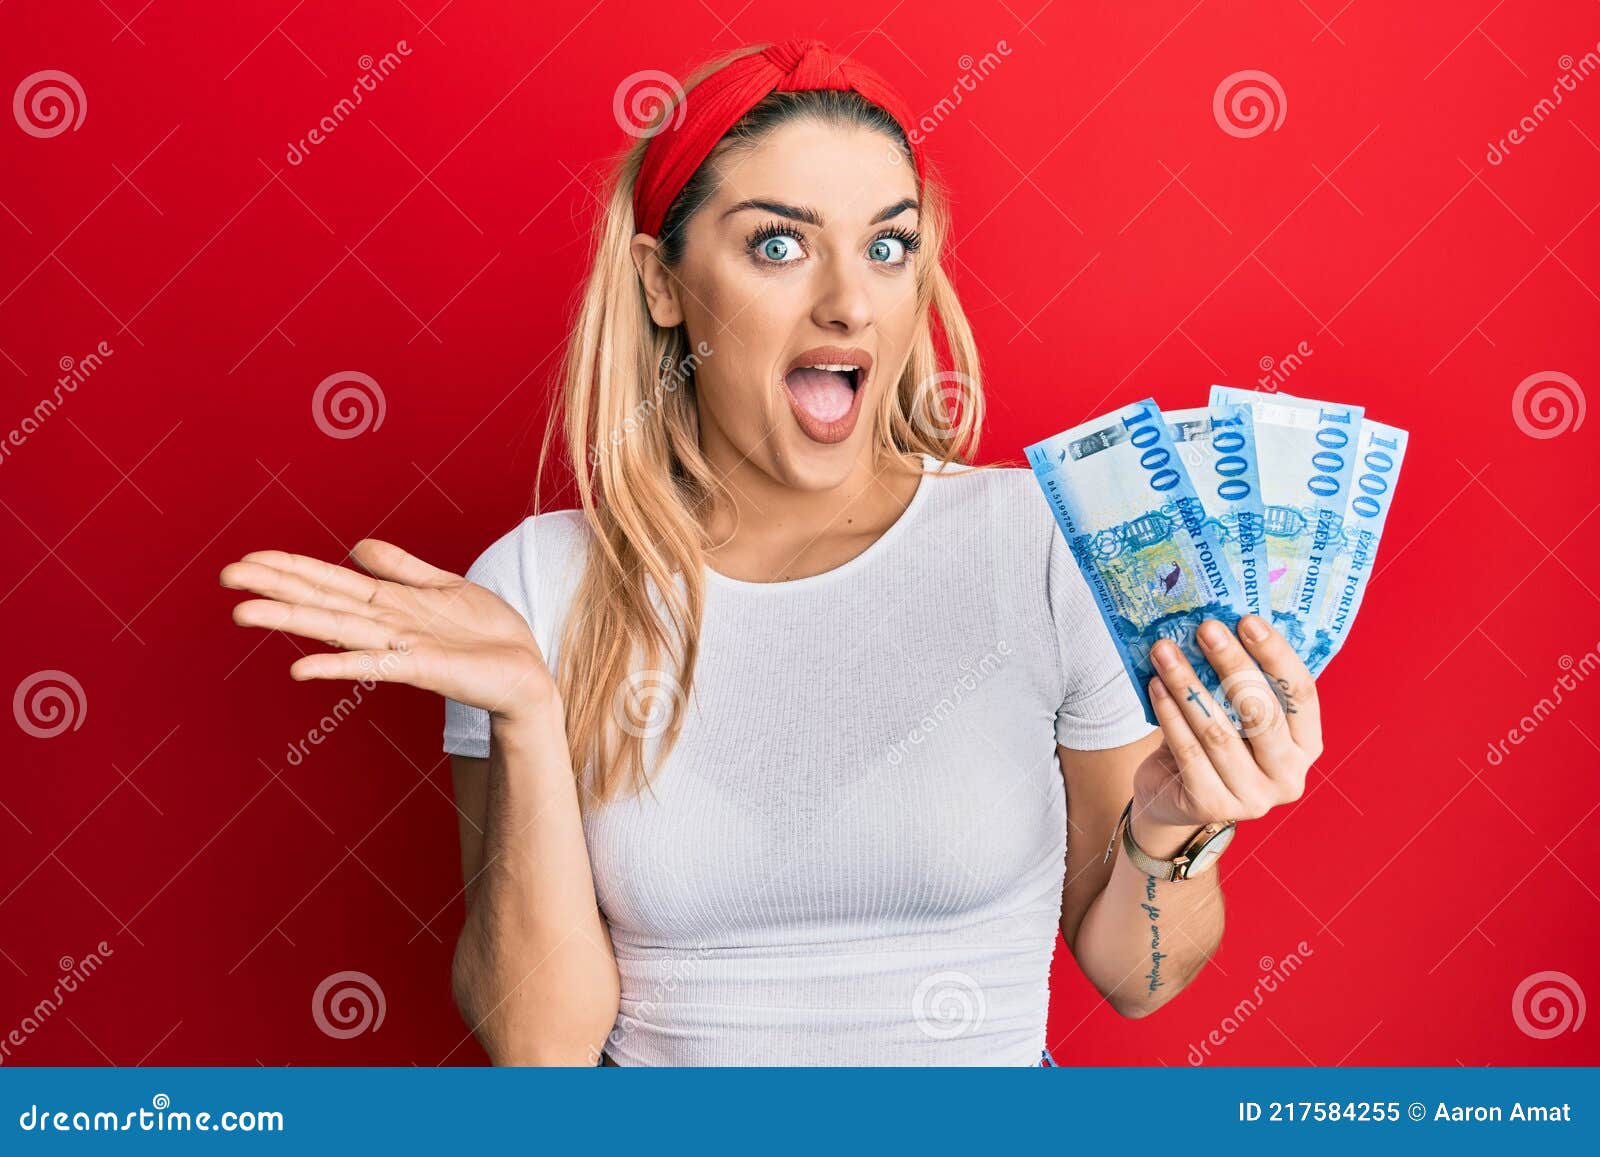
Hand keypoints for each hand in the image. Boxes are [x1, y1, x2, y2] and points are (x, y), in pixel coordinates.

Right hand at [219, 538, 555, 723]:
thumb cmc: (487, 633)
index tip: (246, 558)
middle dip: (275, 587)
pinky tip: (301, 667)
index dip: (290, 567)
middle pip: (321, 600)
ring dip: (291, 619)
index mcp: (390, 602)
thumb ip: (401, 568)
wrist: (526, 669)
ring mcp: (399, 647)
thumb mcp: (444, 586)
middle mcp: (386, 624)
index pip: (329, 579)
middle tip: (225, 577)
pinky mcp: (421, 667)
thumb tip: (358, 547)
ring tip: (245, 613)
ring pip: (335, 628)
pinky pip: (373, 664)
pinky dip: (338, 665)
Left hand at [1131, 614, 1321, 849]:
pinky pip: (1188, 751)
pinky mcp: (1214, 806)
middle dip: (1231, 664)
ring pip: (1217, 731)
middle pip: (1261, 711)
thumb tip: (1216, 623)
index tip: (1247, 619)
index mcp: (1307, 745)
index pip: (1302, 694)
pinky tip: (1155, 685)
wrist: (1173, 798)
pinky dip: (1169, 714)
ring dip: (1188, 684)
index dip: (1276, 655)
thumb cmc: (1211, 743)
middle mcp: (1289, 775)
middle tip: (1205, 627)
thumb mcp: (1234, 714)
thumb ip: (1238, 682)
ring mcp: (1254, 797)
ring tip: (1164, 650)